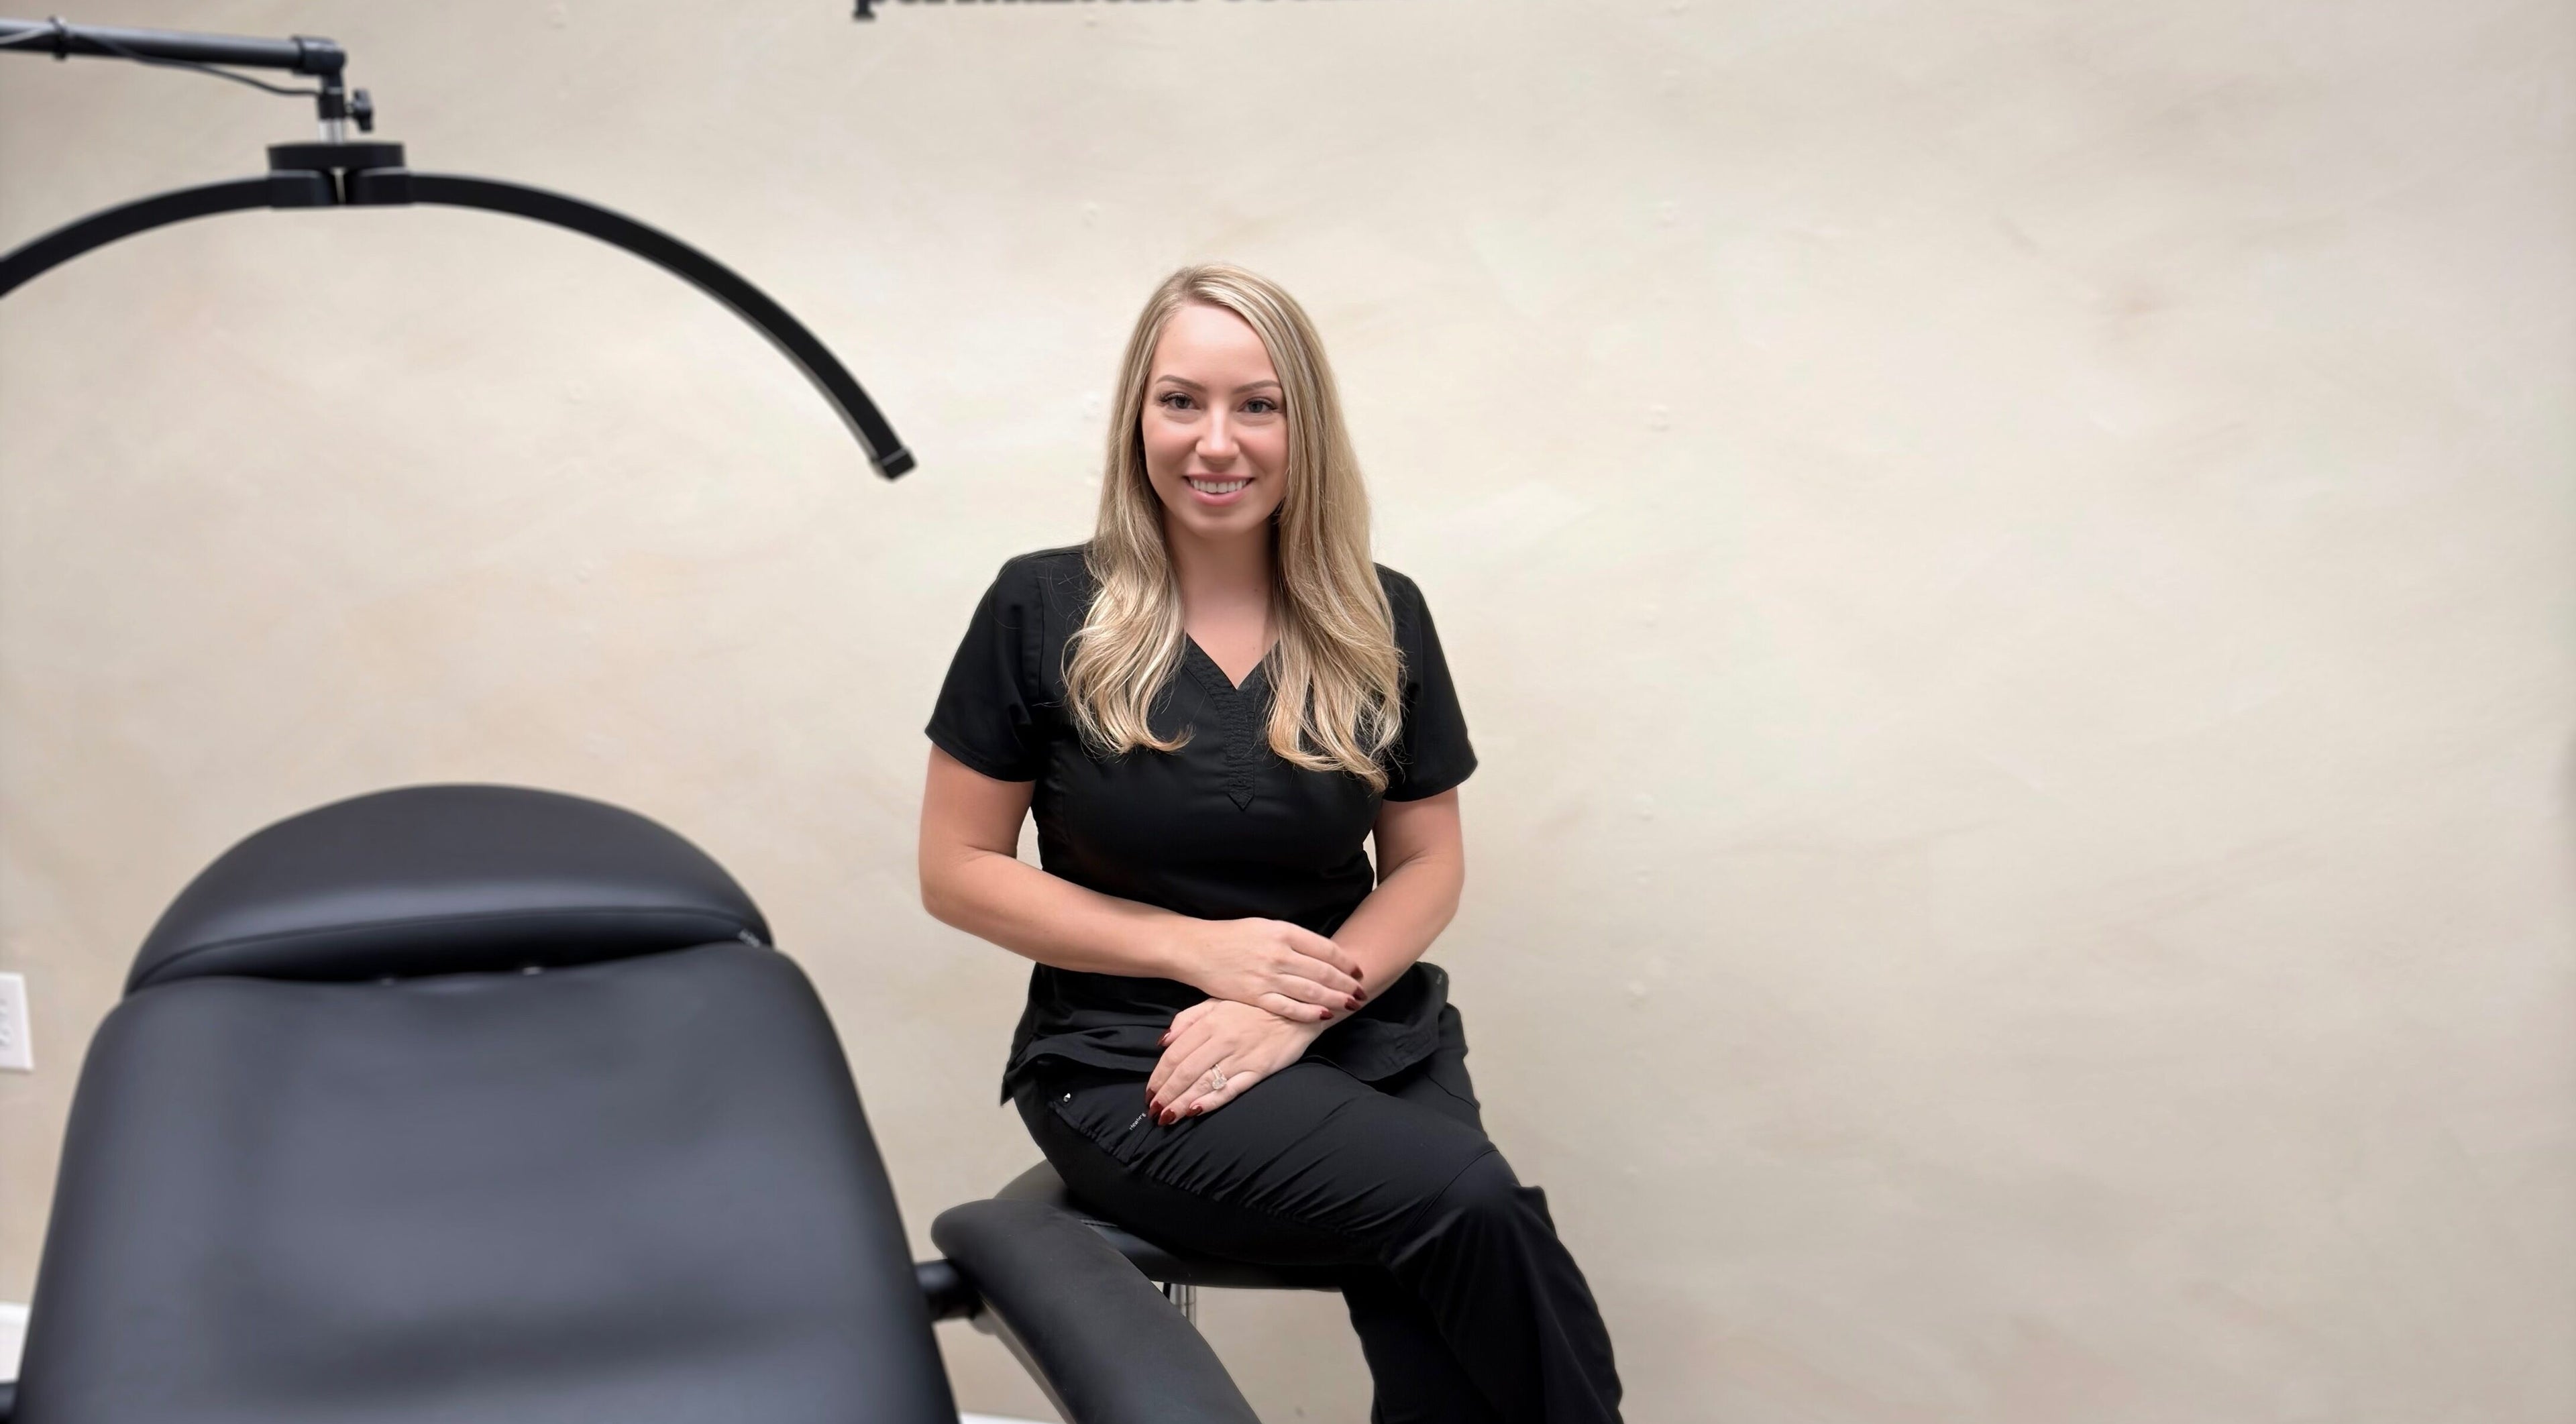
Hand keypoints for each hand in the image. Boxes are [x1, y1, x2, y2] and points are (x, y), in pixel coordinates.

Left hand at [1147, 999, 1326, 1121]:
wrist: (1297, 1009)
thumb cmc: (1253, 1006)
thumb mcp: (1217, 1001)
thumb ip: (1188, 1019)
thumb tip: (1164, 1041)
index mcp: (1209, 1022)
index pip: (1175, 1054)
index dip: (1159, 1075)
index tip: (1149, 1091)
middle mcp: (1222, 1040)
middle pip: (1186, 1071)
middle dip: (1167, 1094)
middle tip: (1154, 1111)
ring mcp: (1241, 1056)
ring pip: (1204, 1083)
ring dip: (1182, 1102)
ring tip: (1168, 1117)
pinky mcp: (1259, 1070)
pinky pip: (1231, 1089)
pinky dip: (1212, 1101)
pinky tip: (1196, 1111)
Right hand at [1163, 917, 1367, 1022]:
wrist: (1196, 949)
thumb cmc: (1231, 936)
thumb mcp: (1264, 926)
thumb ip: (1292, 939)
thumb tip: (1321, 953)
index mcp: (1282, 931)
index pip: (1324, 948)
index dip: (1345, 961)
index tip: (1357, 970)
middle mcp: (1278, 953)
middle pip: (1323, 971)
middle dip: (1346, 984)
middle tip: (1361, 992)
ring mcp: (1267, 976)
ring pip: (1310, 990)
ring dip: (1335, 999)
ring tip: (1350, 1004)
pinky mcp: (1255, 995)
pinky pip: (1288, 1007)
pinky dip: (1309, 1012)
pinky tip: (1324, 1015)